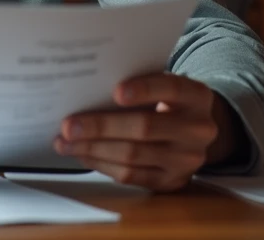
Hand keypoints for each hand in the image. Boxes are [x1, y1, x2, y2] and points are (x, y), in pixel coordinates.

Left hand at [54, 73, 238, 191]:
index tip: (116, 91)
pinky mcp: (172, 181)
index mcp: (196, 96)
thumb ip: (138, 82)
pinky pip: (131, 175)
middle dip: (101, 126)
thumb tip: (86, 86)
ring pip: (133, 155)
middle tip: (68, 125)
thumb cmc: (166, 101)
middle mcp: (198, 128)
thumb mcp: (163, 85)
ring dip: (93, 149)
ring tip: (64, 143)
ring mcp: (187, 159)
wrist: (194, 133)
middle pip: (145, 127)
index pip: (171, 88)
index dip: (144, 89)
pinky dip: (102, 164)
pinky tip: (82, 154)